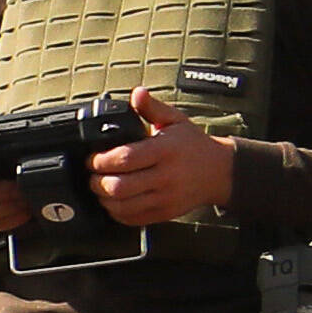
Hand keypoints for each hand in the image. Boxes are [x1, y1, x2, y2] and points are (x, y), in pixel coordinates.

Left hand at [86, 88, 236, 225]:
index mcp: (165, 150)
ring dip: (104, 198)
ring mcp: (165, 198)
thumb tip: (136, 93)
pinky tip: (113, 201)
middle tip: (92, 174)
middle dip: (97, 181)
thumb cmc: (194, 145)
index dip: (101, 161)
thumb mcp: (175, 120)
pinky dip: (116, 212)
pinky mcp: (165, 213)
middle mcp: (165, 177)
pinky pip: (133, 219)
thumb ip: (152, 107)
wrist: (220, 172)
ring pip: (123, 206)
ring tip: (100, 187)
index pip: (125, 159)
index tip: (93, 158)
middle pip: (120, 187)